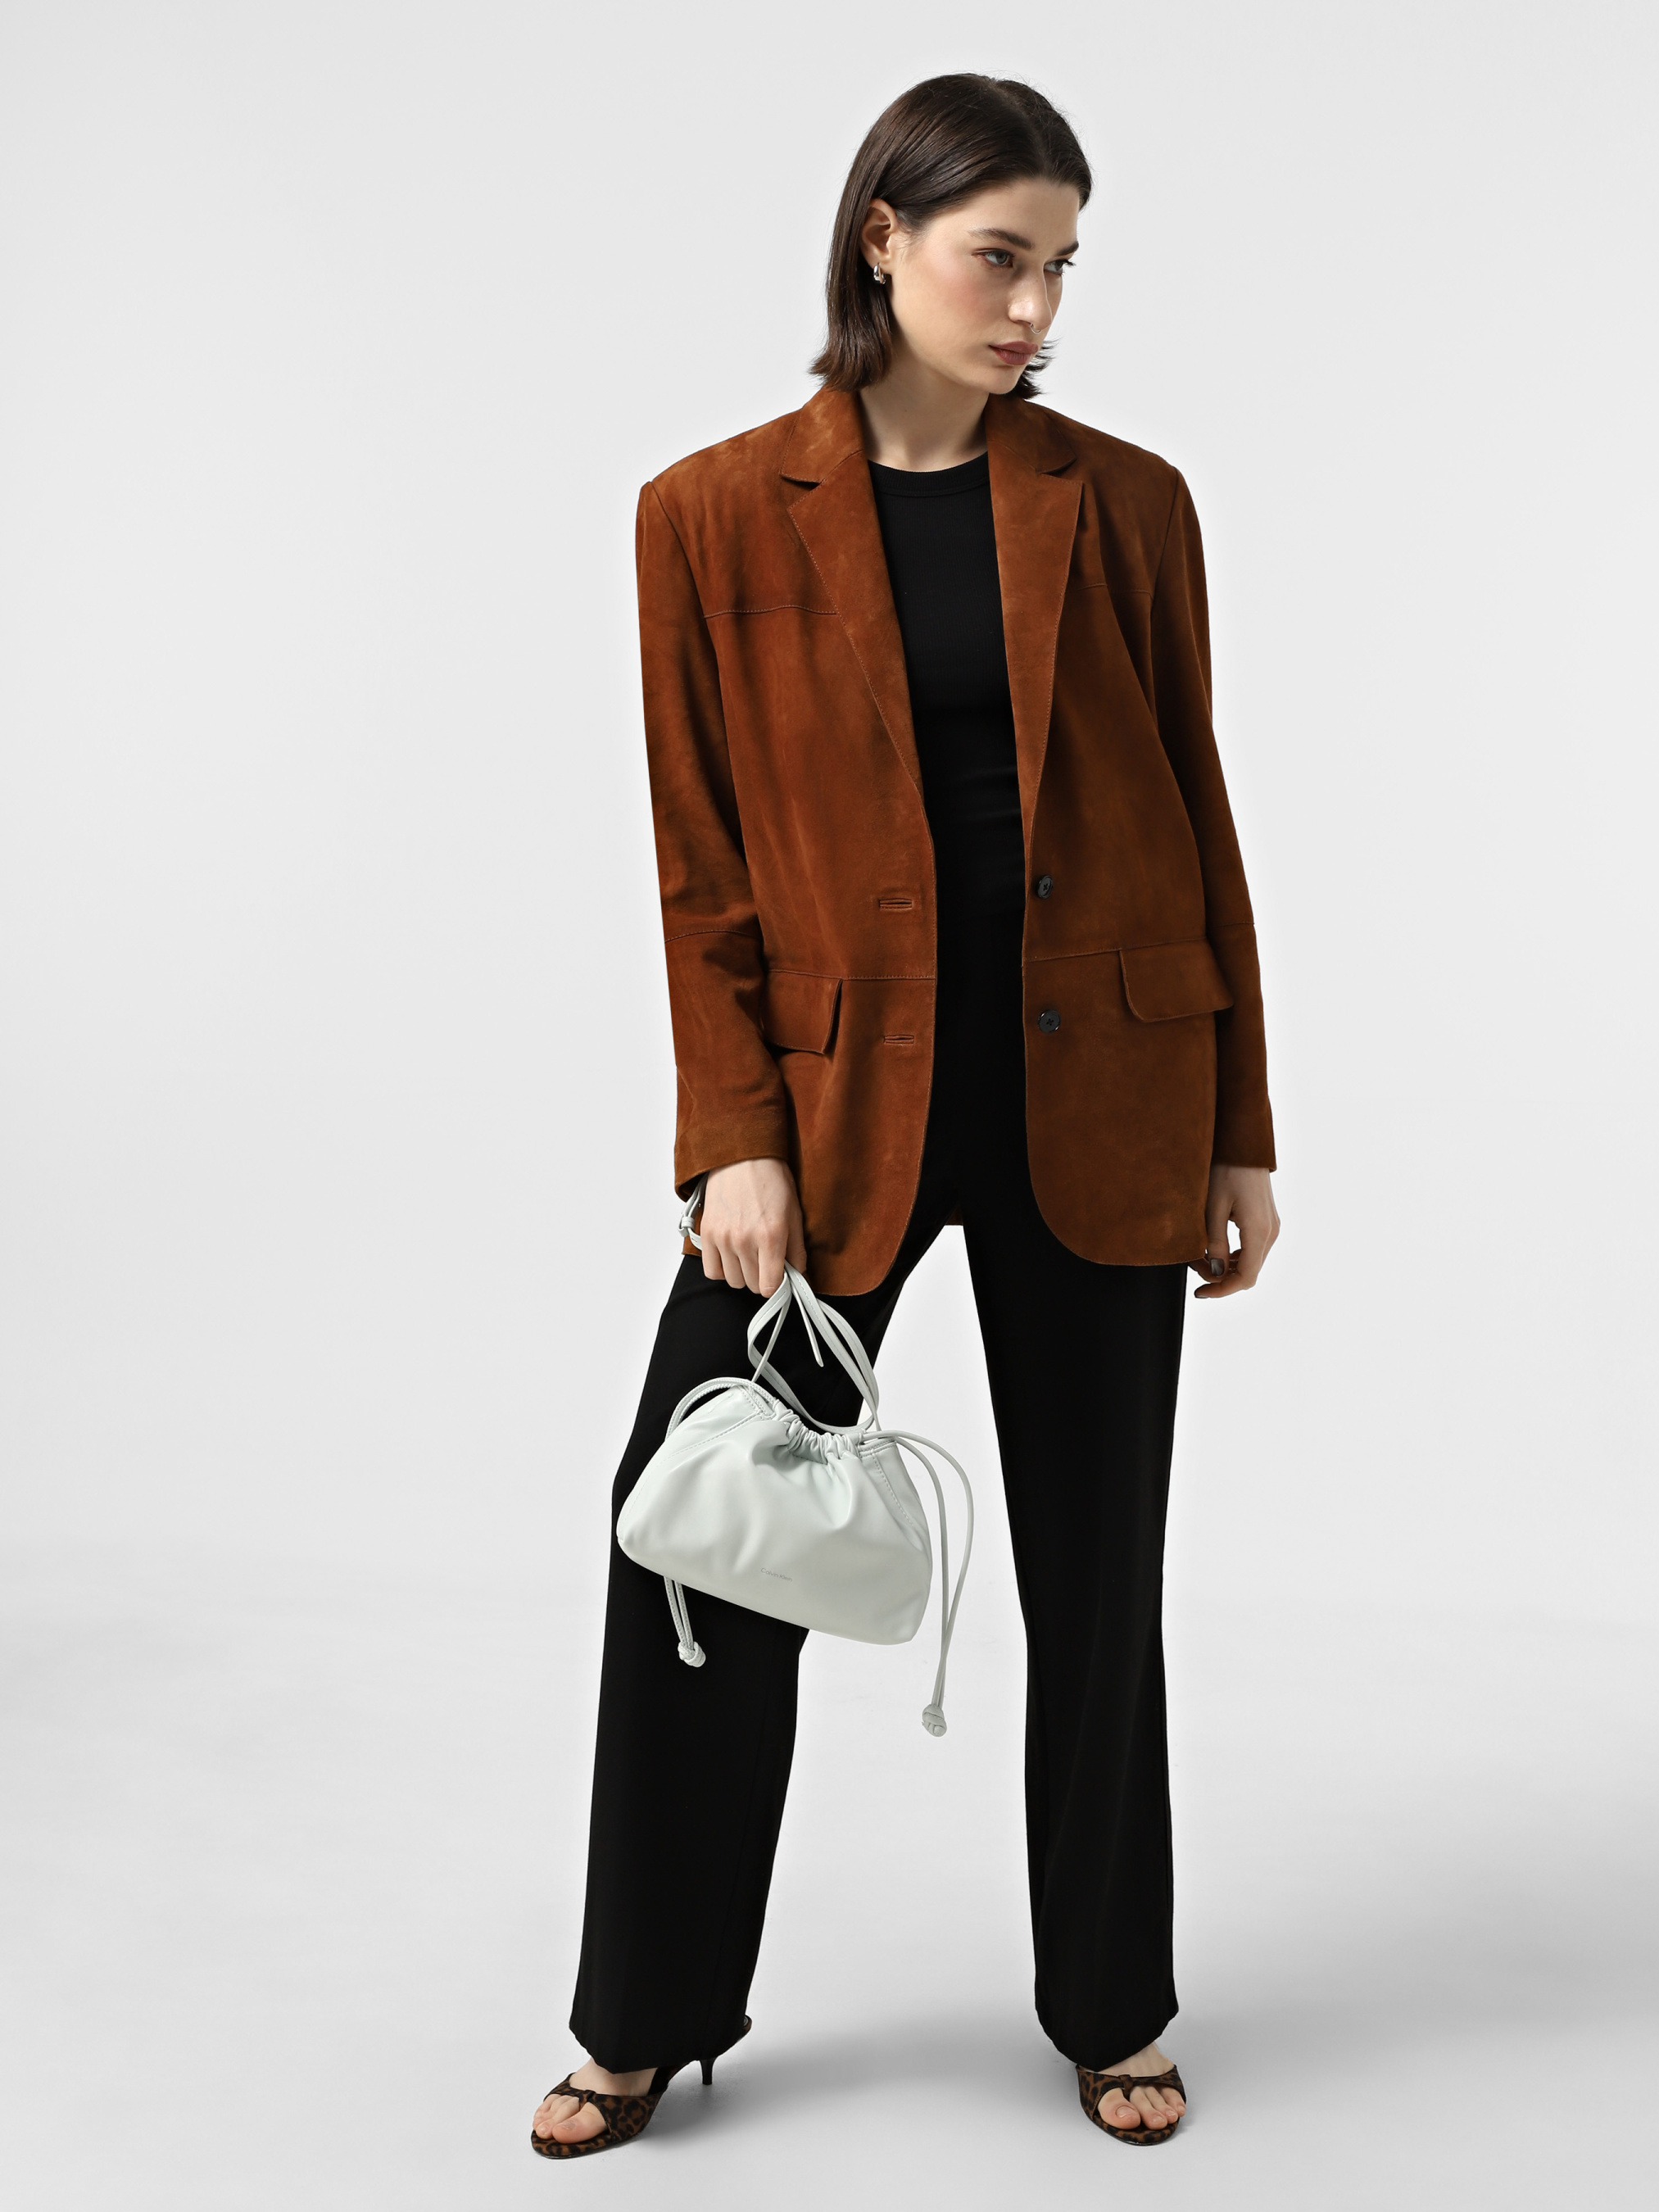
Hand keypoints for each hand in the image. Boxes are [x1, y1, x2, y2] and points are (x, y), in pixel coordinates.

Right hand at [697, 1158, 807, 1295]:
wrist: (742, 1157)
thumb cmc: (771, 1181)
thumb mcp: (794, 1214)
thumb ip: (797, 1250)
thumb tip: (799, 1276)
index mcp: (771, 1237)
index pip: (770, 1287)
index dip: (777, 1287)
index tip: (779, 1278)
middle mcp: (745, 1240)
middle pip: (752, 1285)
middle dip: (762, 1277)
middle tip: (766, 1260)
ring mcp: (723, 1238)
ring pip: (733, 1281)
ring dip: (743, 1273)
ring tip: (749, 1254)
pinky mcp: (707, 1234)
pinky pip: (712, 1271)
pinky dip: (722, 1269)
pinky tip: (731, 1256)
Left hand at [1193, 1162, 1279, 1298]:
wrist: (1243, 1147)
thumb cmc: (1226, 1171)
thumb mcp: (1213, 1208)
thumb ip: (1215, 1243)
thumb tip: (1216, 1273)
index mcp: (1259, 1231)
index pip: (1246, 1277)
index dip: (1222, 1290)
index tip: (1200, 1292)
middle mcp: (1271, 1233)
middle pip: (1249, 1273)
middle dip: (1221, 1278)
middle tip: (1194, 1270)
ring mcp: (1272, 1228)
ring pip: (1251, 1263)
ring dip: (1228, 1268)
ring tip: (1200, 1259)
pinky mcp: (1268, 1222)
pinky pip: (1254, 1250)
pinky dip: (1236, 1257)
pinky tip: (1216, 1250)